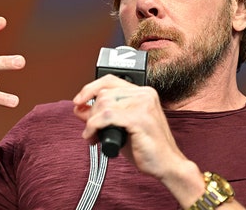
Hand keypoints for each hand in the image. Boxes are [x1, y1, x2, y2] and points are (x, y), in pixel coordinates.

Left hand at [72, 74, 186, 178]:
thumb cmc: (147, 148)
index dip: (90, 88)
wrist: (167, 165)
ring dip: (91, 122)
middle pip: (104, 93)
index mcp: (143, 93)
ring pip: (104, 104)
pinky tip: (93, 137)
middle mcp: (145, 94)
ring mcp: (144, 105)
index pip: (110, 80)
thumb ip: (103, 116)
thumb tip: (80, 108)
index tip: (78, 101)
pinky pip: (107, 117)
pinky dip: (94, 127)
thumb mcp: (121, 127)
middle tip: (89, 130)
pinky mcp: (140, 119)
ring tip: (93, 136)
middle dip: (90, 113)